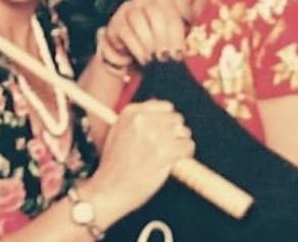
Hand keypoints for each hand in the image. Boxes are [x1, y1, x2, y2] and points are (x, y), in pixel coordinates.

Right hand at [85, 100, 194, 218]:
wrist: (109, 190)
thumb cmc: (114, 166)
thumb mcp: (119, 133)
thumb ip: (139, 121)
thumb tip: (166, 113)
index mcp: (131, 112)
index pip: (165, 106)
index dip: (167, 121)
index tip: (164, 131)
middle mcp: (143, 120)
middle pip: (177, 118)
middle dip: (174, 133)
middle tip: (166, 147)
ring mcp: (155, 135)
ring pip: (184, 132)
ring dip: (180, 144)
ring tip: (167, 156)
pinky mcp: (165, 151)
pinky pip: (188, 147)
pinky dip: (185, 155)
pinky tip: (173, 162)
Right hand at [105, 0, 185, 64]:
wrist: (134, 46)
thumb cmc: (160, 39)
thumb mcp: (174, 34)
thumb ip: (182, 34)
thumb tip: (192, 43)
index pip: (171, 12)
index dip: (175, 34)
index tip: (179, 53)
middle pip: (154, 12)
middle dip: (161, 37)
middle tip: (165, 57)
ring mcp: (128, 8)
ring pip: (137, 20)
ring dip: (147, 42)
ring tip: (154, 59)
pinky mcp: (115, 21)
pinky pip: (125, 32)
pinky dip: (135, 47)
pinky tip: (143, 58)